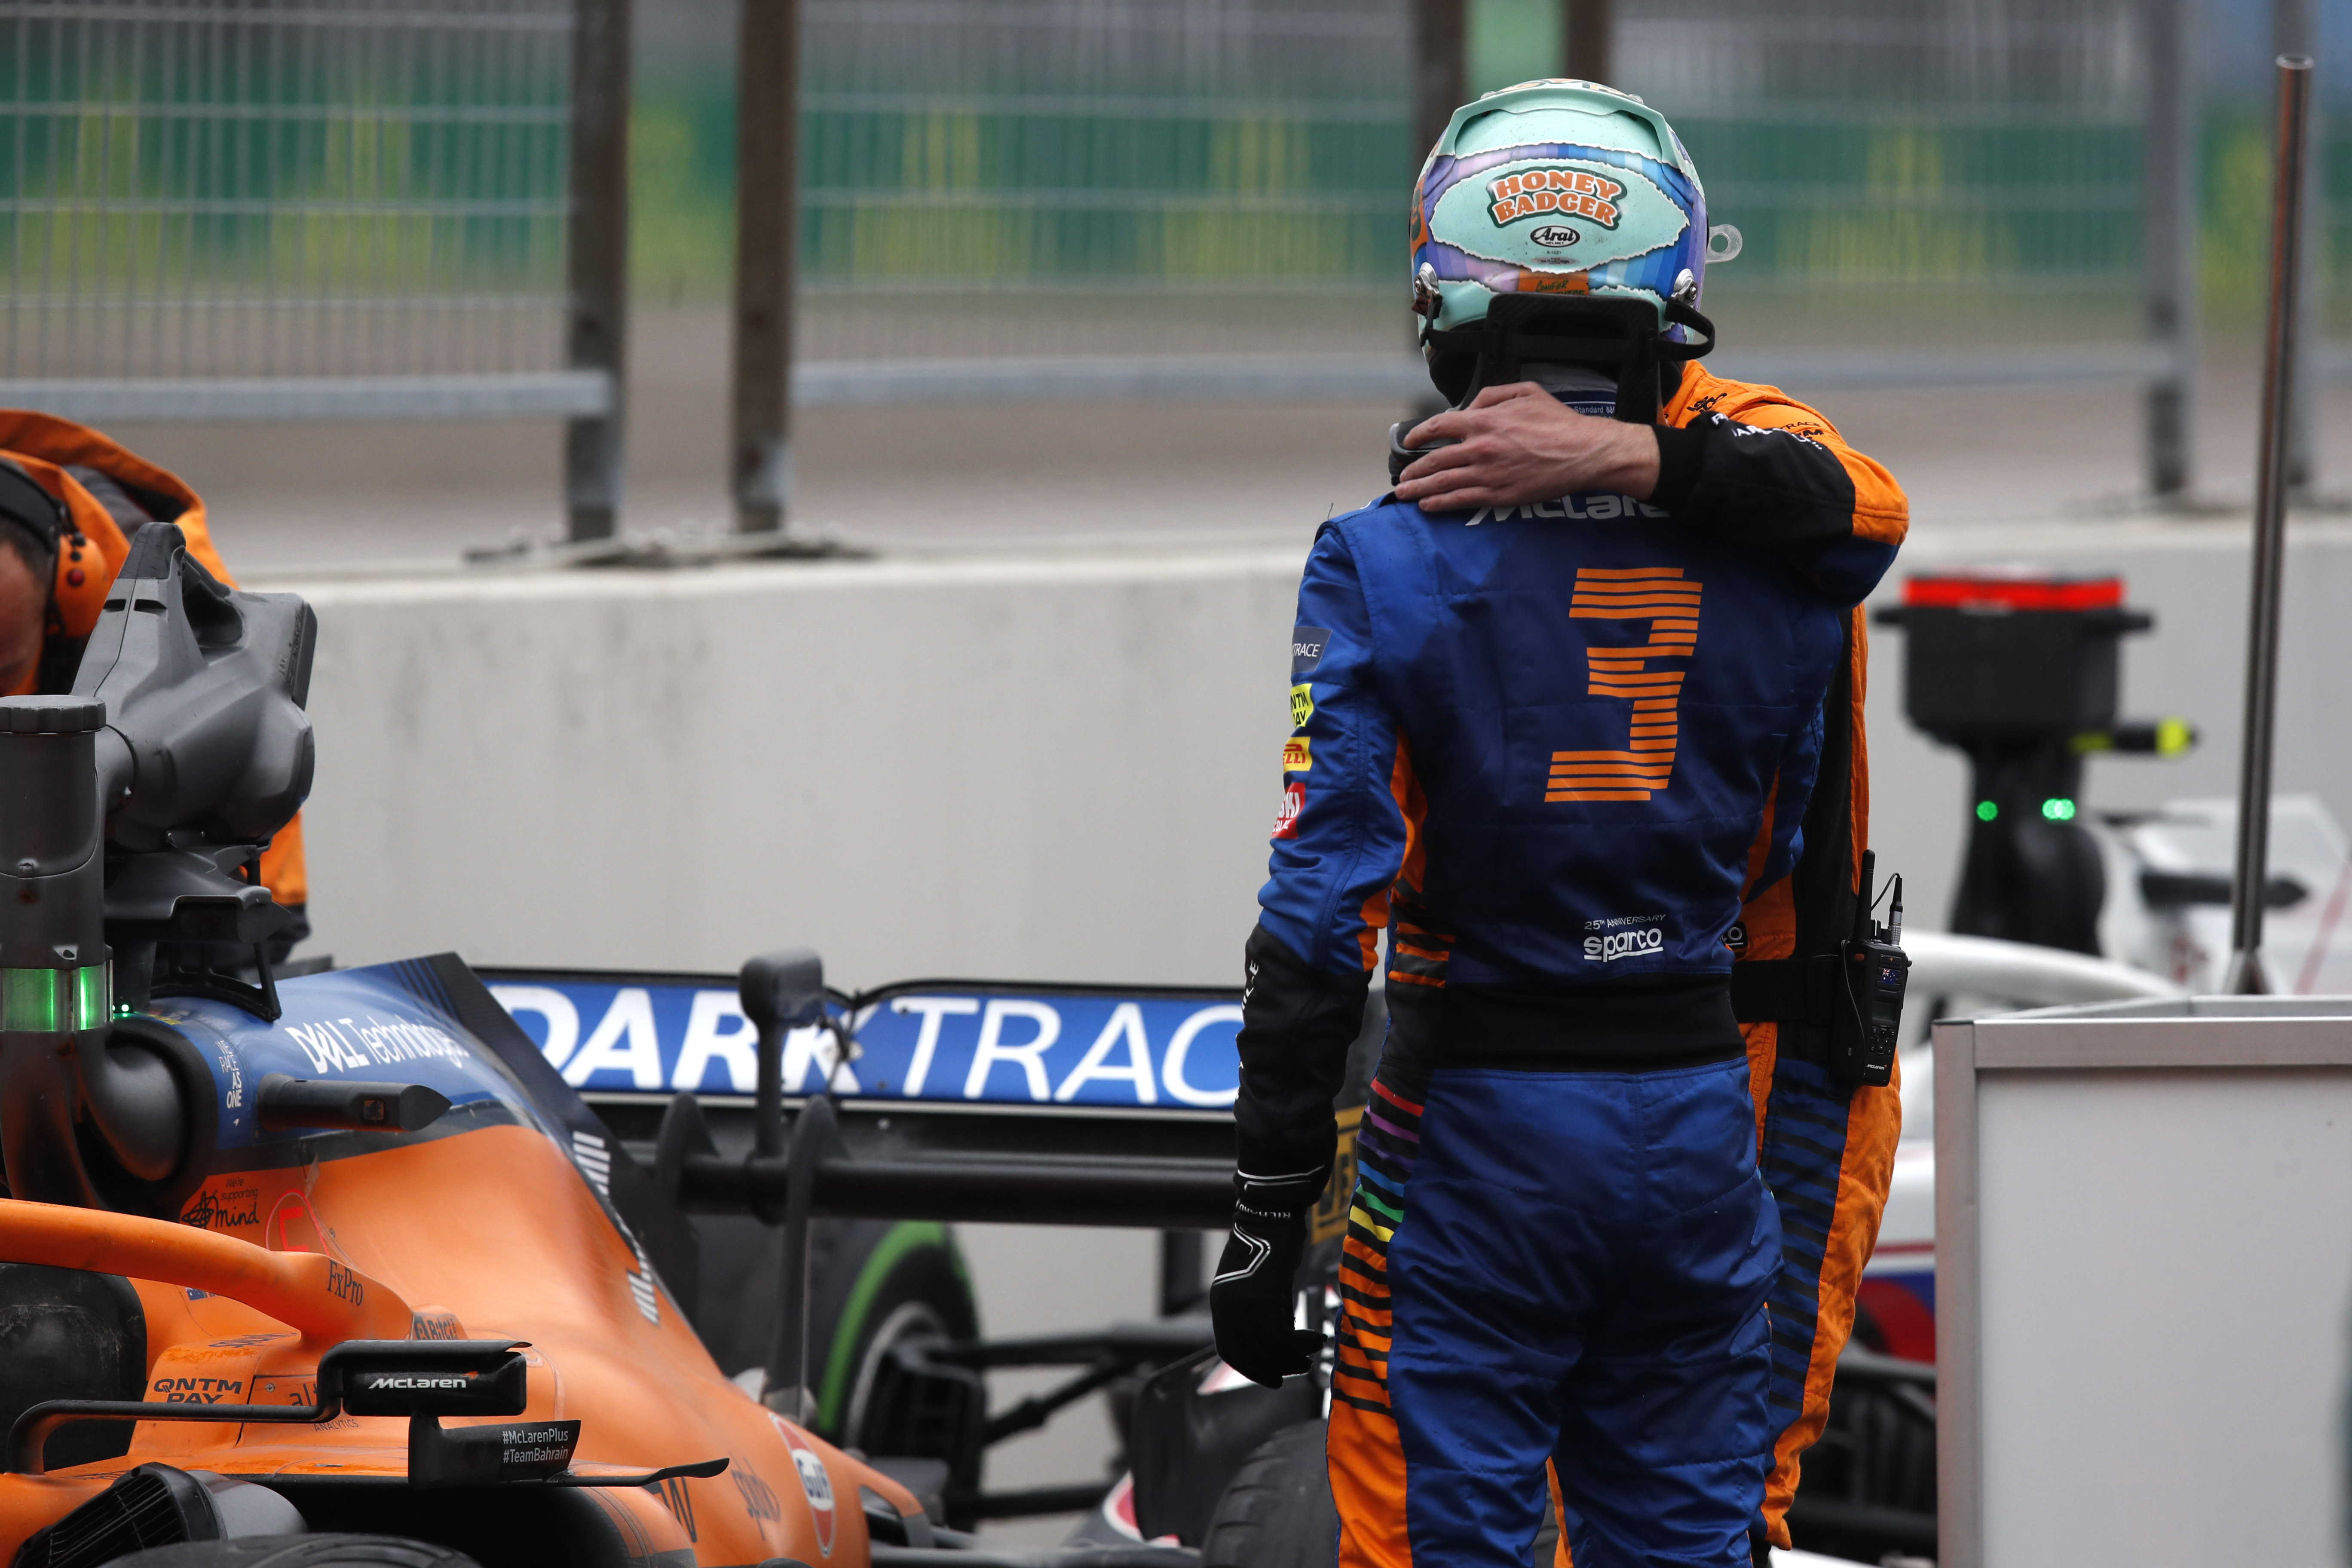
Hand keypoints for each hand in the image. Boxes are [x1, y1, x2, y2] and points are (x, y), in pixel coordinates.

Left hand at [1208, 1169, 1325, 1388]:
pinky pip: (1283, 1336)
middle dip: (1274, 1369)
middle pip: (1249, 1355)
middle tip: (1298, 1370)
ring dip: (1292, 1358)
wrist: (1272, 1216)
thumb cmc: (1270, 1246)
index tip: (1272, 1376)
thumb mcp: (1260, 1286)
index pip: (1230, 1351)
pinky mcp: (1262, 1298)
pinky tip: (1317, 1339)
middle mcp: (1226, 1308)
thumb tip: (1281, 1345)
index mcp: (1220, 1304)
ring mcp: (1241, 1304)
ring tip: (1311, 1356)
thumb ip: (1264, 1313)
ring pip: (1267, 1349)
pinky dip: (1302, 1343)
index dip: (1251, 1368)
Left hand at [1394, 382, 1660, 512]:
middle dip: (1413, 469)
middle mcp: (1480, 448)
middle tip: (1401, 475)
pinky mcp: (1498, 496)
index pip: (1439, 426)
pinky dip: (1440, 503)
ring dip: (1418, 489)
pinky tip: (1428, 505)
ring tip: (1403, 494)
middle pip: (1434, 460)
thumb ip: (1492, 395)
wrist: (1583, 452)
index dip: (1419, 435)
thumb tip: (1469, 408)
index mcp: (1484, 421)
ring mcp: (1487, 474)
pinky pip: (1461, 500)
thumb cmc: (1558, 421)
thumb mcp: (1525, 392)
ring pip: (1443, 483)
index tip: (1409, 442)